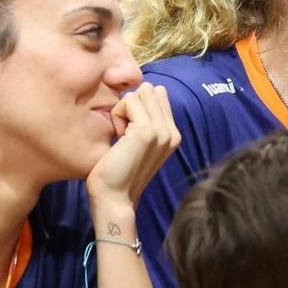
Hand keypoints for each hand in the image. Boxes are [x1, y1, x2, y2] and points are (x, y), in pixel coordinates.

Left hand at [85, 82, 180, 215]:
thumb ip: (143, 119)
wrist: (114, 197)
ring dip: (123, 110)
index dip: (136, 105)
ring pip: (140, 93)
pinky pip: (128, 101)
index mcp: (172, 134)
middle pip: (149, 89)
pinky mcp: (147, 131)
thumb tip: (141, 90)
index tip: (128, 131)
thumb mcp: (136, 142)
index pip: (158, 93)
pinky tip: (118, 138)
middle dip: (130, 105)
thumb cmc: (117, 170)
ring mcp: (162, 131)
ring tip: (121, 136)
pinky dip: (117, 115)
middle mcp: (172, 131)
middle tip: (123, 133)